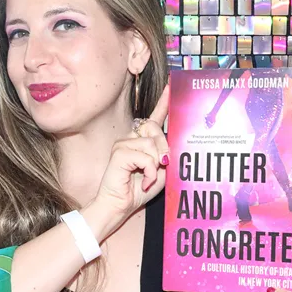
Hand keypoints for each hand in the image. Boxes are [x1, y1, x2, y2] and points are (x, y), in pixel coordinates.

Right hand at [83, 82, 170, 237]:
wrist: (119, 206)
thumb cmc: (138, 191)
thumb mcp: (160, 172)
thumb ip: (166, 156)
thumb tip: (168, 147)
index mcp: (142, 141)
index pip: (154, 117)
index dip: (164, 102)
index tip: (173, 85)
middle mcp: (131, 138)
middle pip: (155, 127)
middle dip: (164, 148)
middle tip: (162, 166)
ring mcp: (123, 143)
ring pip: (151, 142)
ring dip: (156, 164)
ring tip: (148, 177)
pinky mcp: (119, 152)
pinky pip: (145, 156)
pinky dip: (149, 171)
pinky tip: (143, 181)